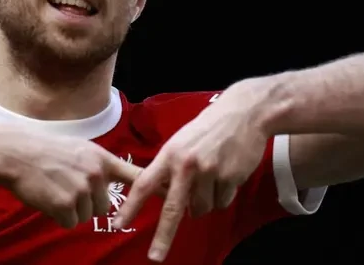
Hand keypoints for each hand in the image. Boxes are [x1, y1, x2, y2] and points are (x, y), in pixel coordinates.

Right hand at [0, 128, 142, 228]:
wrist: (15, 154)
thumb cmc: (44, 150)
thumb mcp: (79, 148)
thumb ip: (98, 164)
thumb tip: (108, 180)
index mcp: (102, 158)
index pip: (136, 175)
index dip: (155, 188)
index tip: (174, 194)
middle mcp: (96, 174)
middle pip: (104, 206)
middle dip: (87, 202)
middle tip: (66, 185)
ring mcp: (82, 190)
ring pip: (87, 215)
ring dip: (71, 209)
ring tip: (55, 187)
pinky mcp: (66, 206)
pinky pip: (70, 223)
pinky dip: (58, 216)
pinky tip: (47, 197)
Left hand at [115, 80, 272, 261]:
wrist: (244, 113)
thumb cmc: (208, 128)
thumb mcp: (181, 142)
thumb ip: (170, 168)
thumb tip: (166, 199)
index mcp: (169, 155)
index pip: (145, 185)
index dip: (131, 207)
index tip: (119, 224)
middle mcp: (187, 166)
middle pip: (172, 209)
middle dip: (163, 236)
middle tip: (154, 257)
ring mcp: (210, 173)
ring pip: (201, 209)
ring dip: (204, 202)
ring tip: (211, 176)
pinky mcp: (231, 178)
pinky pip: (222, 202)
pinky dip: (223, 195)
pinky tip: (226, 174)